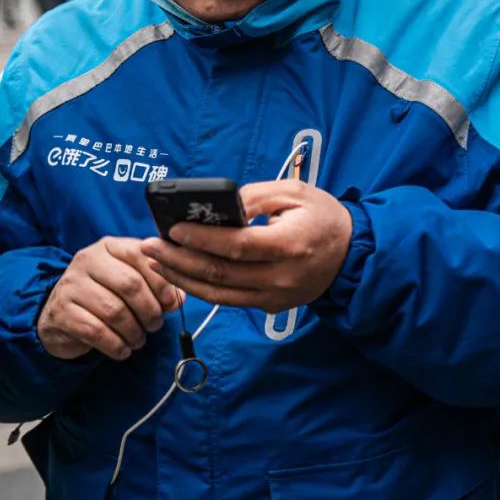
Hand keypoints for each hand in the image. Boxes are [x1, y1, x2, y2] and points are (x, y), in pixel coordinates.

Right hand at [37, 236, 183, 361]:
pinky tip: (123, 350)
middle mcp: (87, 260)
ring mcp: (71, 285)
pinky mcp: (61, 311)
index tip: (171, 302)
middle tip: (155, 325)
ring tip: (139, 340)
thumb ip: (156, 286)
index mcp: (109, 247)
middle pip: (130, 284)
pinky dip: (116, 345)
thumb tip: (179, 298)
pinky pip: (96, 331)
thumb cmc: (104, 296)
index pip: (140, 255)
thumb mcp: (129, 284)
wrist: (61, 315)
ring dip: (134, 331)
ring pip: (113, 311)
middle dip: (149, 310)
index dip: (161, 281)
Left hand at [142, 181, 352, 311]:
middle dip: (178, 261)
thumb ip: (254, 197)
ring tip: (155, 263)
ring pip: (219, 294)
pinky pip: (229, 300)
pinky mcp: (271, 306)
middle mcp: (281, 277)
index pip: (236, 246)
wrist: (351, 254)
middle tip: (149, 247)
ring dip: (182, 279)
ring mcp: (275, 297)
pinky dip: (201, 289)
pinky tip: (180, 275)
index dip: (201, 240)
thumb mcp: (294, 193)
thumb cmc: (323, 217)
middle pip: (220, 274)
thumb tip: (216, 207)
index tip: (172, 230)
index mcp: (289, 245)